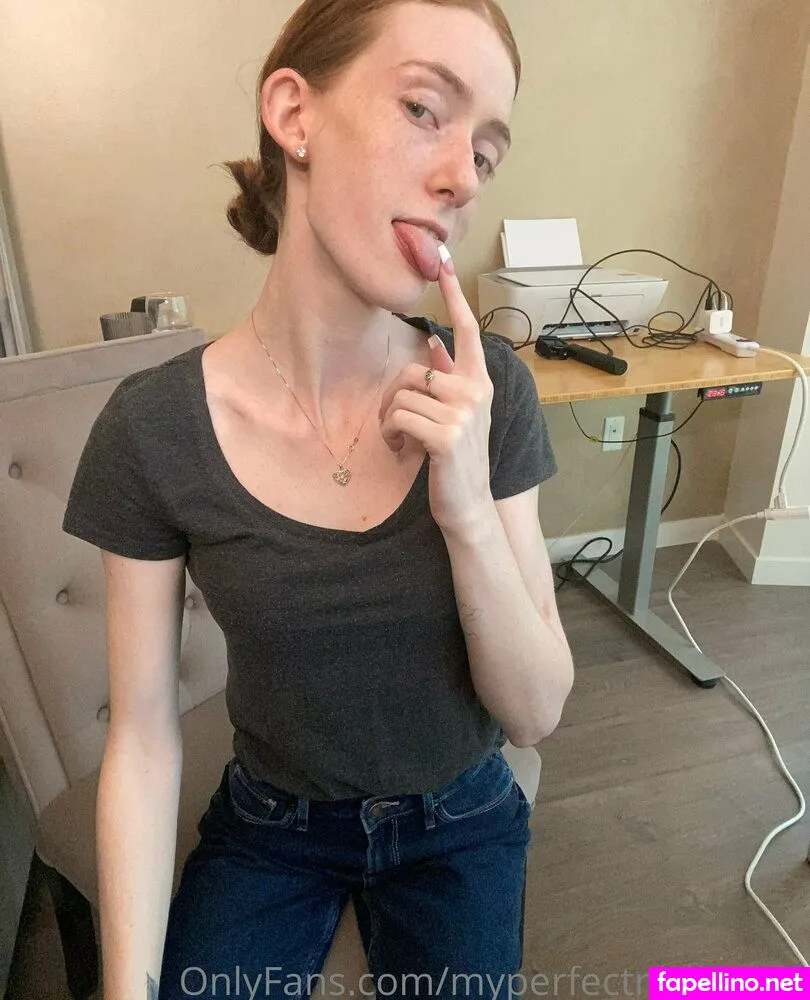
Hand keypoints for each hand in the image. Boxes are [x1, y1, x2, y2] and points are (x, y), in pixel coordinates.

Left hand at [378, 251, 494, 536]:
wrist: (468, 505)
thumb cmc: (457, 461)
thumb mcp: (456, 415)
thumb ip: (449, 378)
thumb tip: (434, 344)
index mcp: (479, 383)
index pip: (467, 330)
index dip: (454, 296)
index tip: (443, 263)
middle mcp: (476, 392)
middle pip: (413, 370)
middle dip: (393, 398)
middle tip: (394, 423)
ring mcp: (464, 414)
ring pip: (401, 395)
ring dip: (390, 421)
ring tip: (401, 440)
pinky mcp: (447, 436)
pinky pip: (399, 417)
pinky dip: (391, 435)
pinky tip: (402, 450)